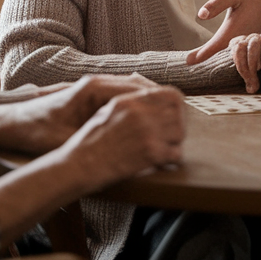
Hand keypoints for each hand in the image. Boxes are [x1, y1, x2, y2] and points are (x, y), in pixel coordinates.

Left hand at [0, 74, 159, 153]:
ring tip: (170, 118)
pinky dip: (138, 104)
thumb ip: (92, 138)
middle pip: (137, 84)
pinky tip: (148, 119)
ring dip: (150, 101)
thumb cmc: (34, 130)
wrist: (11, 122)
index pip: (133, 88)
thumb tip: (120, 146)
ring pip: (132, 88)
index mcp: (91, 89)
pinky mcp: (91, 97)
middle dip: (158, 99)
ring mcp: (94, 88)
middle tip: (179, 116)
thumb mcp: (63, 139)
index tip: (174, 112)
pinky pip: (122, 95)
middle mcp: (95, 83)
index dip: (155, 101)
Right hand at [60, 86, 185, 188]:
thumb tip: (151, 95)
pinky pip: (175, 154)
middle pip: (179, 114)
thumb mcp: (108, 111)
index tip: (175, 116)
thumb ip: (131, 102)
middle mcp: (141, 112)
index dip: (177, 106)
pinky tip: (161, 162)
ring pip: (180, 133)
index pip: (172, 94)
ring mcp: (147, 132)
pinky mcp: (149, 152)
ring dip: (174, 143)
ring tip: (164, 150)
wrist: (80, 165)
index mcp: (131, 100)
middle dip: (178, 126)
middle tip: (171, 137)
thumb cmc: (91, 141)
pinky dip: (171, 160)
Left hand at [186, 0, 260, 63]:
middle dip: (203, 59)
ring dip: (210, 58)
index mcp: (233, 28)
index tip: (189, 61)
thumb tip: (201, 16)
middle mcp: (239, 40)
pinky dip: (219, 55)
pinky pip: (231, 53)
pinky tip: (207, 56)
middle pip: (219, 53)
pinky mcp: (244, 46)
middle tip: (186, 63)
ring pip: (226, 55)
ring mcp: (243, 45)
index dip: (203, 53)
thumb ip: (217, 3)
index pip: (216, 44)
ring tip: (193, 61)